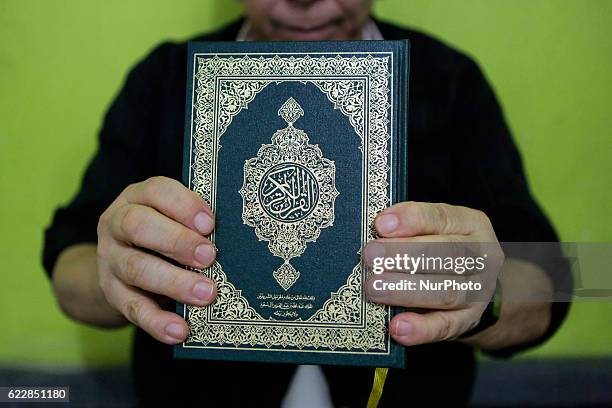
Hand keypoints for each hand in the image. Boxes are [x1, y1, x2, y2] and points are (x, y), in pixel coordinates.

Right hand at [96, 176, 216, 343]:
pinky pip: (132, 308)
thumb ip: (196, 223)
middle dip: (177, 241)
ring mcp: (111, 259)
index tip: (210, 224)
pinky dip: (157, 321)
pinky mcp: (112, 292)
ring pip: (137, 268)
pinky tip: (180, 330)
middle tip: (209, 257)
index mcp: (139, 197)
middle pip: (139, 226)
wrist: (120, 262)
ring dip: (174, 282)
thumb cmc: (163, 233)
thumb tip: (235, 237)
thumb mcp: (175, 219)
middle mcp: (117, 223)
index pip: (157, 191)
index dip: (183, 205)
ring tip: (206, 295)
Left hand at [364, 202, 503, 345]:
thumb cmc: (441, 249)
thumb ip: (410, 228)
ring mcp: (479, 291)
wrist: (474, 284)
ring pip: (445, 291)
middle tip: (370, 257)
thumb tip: (377, 229)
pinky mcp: (469, 321)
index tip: (381, 225)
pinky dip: (421, 328)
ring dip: (405, 290)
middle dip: (404, 255)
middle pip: (445, 254)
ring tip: (374, 288)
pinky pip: (446, 326)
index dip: (411, 220)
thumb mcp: (433, 229)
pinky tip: (397, 327)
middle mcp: (481, 257)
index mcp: (471, 224)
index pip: (442, 218)